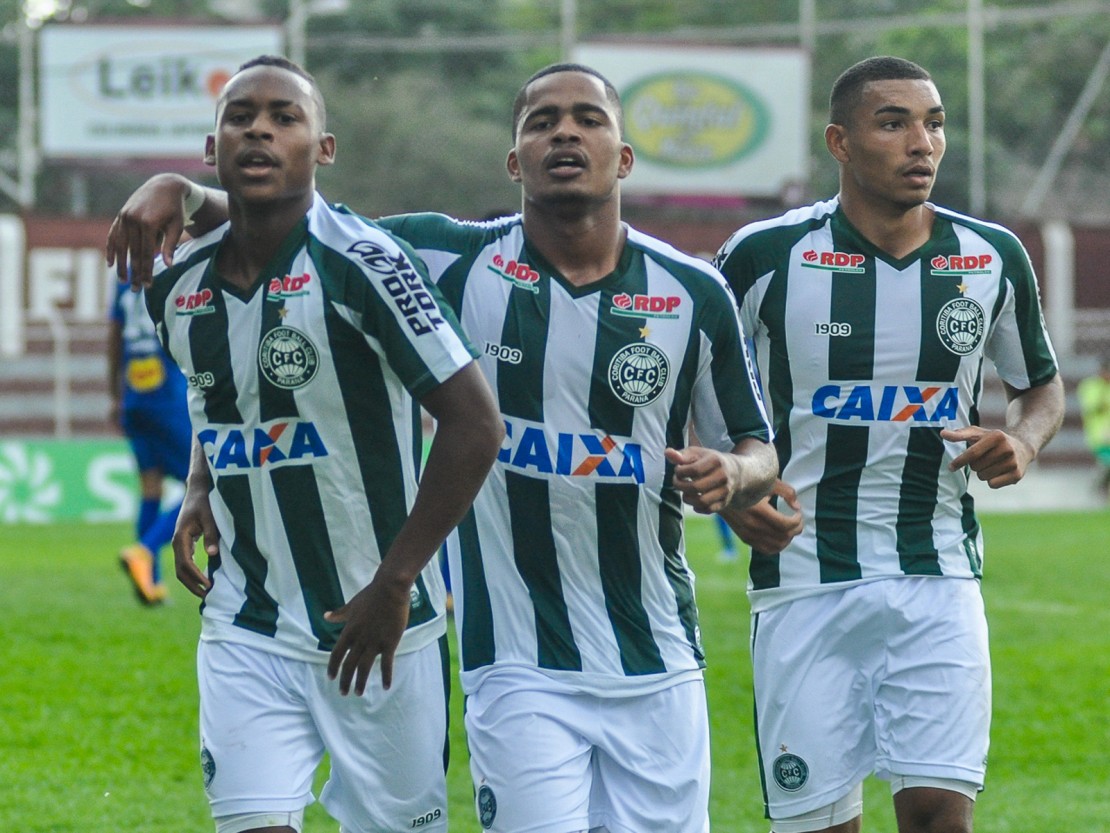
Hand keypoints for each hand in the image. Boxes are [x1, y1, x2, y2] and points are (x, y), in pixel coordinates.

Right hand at [105, 173, 191, 288]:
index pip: (146, 254)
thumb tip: (168, 266)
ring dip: (120, 264)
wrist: (164, 185)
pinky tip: (110, 263)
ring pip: (120, 245)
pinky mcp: (120, 215)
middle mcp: (132, 220)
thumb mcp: (176, 225)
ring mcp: (124, 217)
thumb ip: (170, 245)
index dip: (146, 271)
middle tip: (135, 289)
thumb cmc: (175, 208)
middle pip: (132, 252)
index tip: (147, 286)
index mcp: (148, 223)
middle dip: (134, 272)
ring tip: (122, 281)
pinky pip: (113, 235)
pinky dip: (111, 249)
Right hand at [172, 481, 218, 597]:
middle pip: (180, 571)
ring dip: (191, 581)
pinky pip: (186, 562)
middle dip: (192, 585)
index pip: (185, 564)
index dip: (196, 577)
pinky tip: (204, 579)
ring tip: (206, 591)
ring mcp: (180, 543)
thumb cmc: (205, 501)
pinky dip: (192, 573)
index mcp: (181, 537)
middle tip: (207, 595)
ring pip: (181, 568)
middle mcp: (177, 542)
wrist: (197, 490)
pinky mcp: (185, 542)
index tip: (208, 586)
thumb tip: (212, 554)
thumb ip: (211, 534)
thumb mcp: (210, 517)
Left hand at [324, 569, 412, 695]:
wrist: (390, 589)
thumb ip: (339, 614)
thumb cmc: (371, 595)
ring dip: (361, 682)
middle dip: (345, 681)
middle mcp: (359, 639)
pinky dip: (386, 676)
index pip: (336, 654)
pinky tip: (385, 687)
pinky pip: (386, 664)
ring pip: (364, 668)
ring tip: (359, 693)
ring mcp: (374, 642)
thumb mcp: (352, 605)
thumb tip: (325, 616)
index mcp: (349, 631)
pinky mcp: (389, 642)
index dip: (333, 667)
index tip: (331, 678)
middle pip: (349, 665)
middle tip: (344, 693)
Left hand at [665, 446, 740, 513]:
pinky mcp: (725, 502)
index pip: (694, 470)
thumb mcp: (696, 453)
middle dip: (681, 486)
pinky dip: (697, 508)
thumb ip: (681, 455)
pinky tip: (693, 500)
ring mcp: (725, 490)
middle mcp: (723, 476)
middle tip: (677, 482)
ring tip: (684, 492)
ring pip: (702, 501)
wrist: (736, 472)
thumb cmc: (709, 461)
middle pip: (696, 487)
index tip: (677, 471)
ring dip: (687, 499)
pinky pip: (708, 510)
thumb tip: (667, 453)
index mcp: (716, 460)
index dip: (680, 472)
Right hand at [726, 480, 803, 553]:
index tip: (798, 512)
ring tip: (790, 528)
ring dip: (789, 538)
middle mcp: (753, 525)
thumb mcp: (767, 482)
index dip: (797, 520)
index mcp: (759, 510)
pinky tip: (781, 536)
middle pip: (784, 536)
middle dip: (796, 529)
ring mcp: (748, 534)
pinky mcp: (745, 538)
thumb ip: (786, 492)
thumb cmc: (748, 484)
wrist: (721, 493)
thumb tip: (797, 507)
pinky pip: (767, 549)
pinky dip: (778, 546)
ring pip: (777, 546)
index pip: (786, 525)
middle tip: (798, 520)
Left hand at [941, 425, 1034, 488]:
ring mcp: (1013, 463)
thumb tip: (942, 434)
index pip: (972, 453)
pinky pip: (992, 484)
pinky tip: (999, 471)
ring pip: (983, 477)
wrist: (1022, 447)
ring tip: (993, 463)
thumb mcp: (978, 433)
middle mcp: (1007, 449)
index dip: (959, 461)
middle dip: (975, 465)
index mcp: (996, 436)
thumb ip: (959, 434)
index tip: (950, 467)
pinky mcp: (1017, 475)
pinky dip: (991, 480)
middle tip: (985, 457)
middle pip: (976, 467)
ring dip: (983, 472)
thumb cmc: (993, 440)